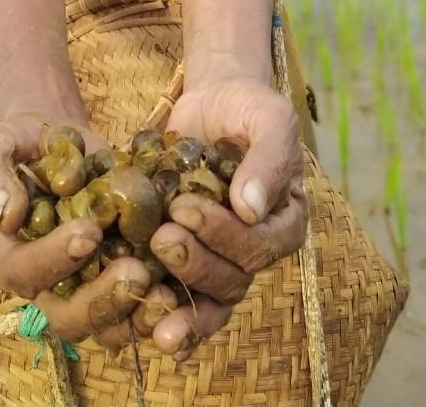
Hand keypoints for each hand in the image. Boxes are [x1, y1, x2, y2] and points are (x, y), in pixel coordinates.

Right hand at [0, 113, 151, 345]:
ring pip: (108, 327)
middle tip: (136, 271)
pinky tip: (182, 286)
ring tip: (165, 292)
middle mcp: (43, 287)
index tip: (89, 232)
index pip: (26, 271)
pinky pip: (139, 310)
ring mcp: (84, 289)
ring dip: (137, 315)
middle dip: (103, 300)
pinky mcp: (119, 281)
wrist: (60, 142)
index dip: (56, 258)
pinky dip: (161, 306)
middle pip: (68, 316)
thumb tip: (5, 216)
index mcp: (6, 258)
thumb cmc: (23, 143)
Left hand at [143, 77, 308, 360]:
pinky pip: (181, 298)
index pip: (261, 247)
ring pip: (208, 299)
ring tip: (141, 279)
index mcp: (284, 221)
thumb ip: (268, 157)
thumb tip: (251, 210)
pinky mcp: (188, 256)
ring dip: (177, 301)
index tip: (184, 207)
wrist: (213, 101)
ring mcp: (221, 258)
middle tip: (160, 237)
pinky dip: (163, 313)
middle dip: (195, 263)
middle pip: (233, 280)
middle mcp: (256, 249)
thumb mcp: (268, 118)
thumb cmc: (247, 107)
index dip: (223, 236)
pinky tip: (140, 324)